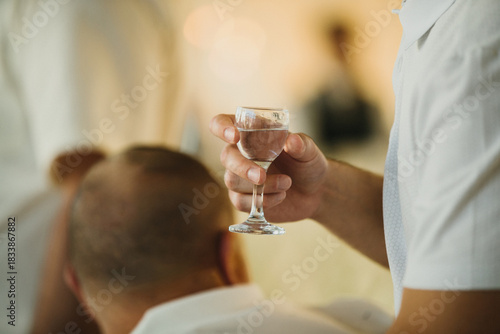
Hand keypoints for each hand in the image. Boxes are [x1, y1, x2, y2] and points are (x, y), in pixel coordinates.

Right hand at [210, 114, 328, 221]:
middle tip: (262, 176)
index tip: (234, 136)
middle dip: (242, 167)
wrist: (316, 192)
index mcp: (250, 133)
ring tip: (287, 183)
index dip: (222, 127)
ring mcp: (239, 177)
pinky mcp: (243, 198)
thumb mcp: (310, 152)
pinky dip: (262, 201)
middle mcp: (240, 153)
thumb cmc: (308, 164)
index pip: (222, 123)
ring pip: (233, 181)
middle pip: (226, 157)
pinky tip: (281, 196)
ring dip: (261, 186)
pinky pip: (240, 202)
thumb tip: (292, 141)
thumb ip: (302, 145)